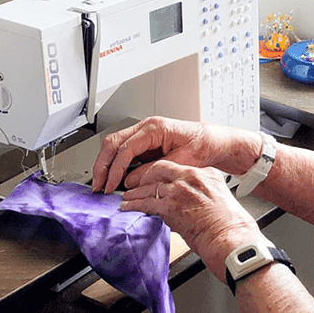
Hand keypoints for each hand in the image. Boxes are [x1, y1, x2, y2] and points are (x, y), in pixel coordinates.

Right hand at [91, 116, 262, 193]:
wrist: (216, 142)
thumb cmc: (204, 145)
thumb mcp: (181, 161)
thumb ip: (153, 171)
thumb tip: (129, 181)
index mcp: (155, 127)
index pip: (125, 148)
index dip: (115, 169)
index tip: (110, 186)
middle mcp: (147, 127)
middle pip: (112, 143)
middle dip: (102, 165)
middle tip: (98, 186)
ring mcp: (145, 135)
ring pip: (115, 146)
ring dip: (107, 165)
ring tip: (103, 185)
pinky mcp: (146, 144)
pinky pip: (125, 152)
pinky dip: (117, 165)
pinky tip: (115, 180)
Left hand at [120, 160, 262, 281]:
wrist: (229, 236)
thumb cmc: (229, 223)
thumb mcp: (220, 196)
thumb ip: (202, 193)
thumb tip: (189, 200)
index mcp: (206, 173)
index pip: (178, 167)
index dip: (163, 173)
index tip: (157, 177)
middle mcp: (190, 177)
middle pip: (160, 170)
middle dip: (145, 177)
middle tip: (137, 183)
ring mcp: (178, 191)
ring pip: (149, 186)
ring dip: (135, 192)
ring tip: (127, 196)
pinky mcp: (169, 207)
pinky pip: (145, 203)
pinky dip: (134, 205)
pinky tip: (127, 206)